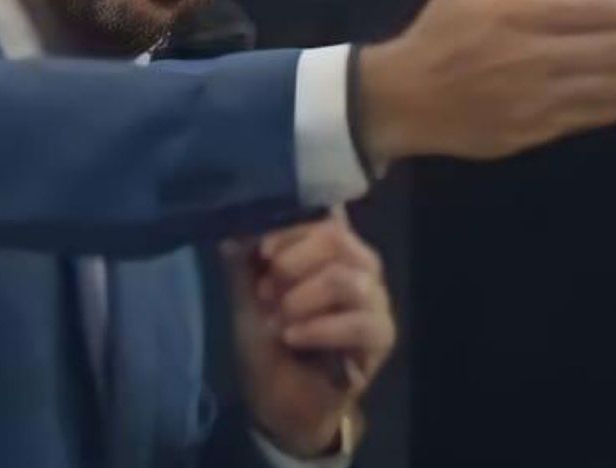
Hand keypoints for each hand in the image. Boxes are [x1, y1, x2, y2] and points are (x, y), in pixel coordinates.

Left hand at [222, 211, 392, 458]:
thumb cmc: (268, 340)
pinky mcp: (382, 336)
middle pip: (336, 239)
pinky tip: (292, 337)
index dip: (289, 230)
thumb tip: (234, 229)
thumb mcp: (246, 297)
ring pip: (345, 279)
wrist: (281, 399)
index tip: (260, 251)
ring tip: (277, 319)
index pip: (320, 217)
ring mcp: (375, 300)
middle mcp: (359, 266)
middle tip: (266, 291)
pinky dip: (319, 328)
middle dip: (292, 262)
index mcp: (331, 249)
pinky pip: (360, 322)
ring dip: (301, 298)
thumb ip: (243, 262)